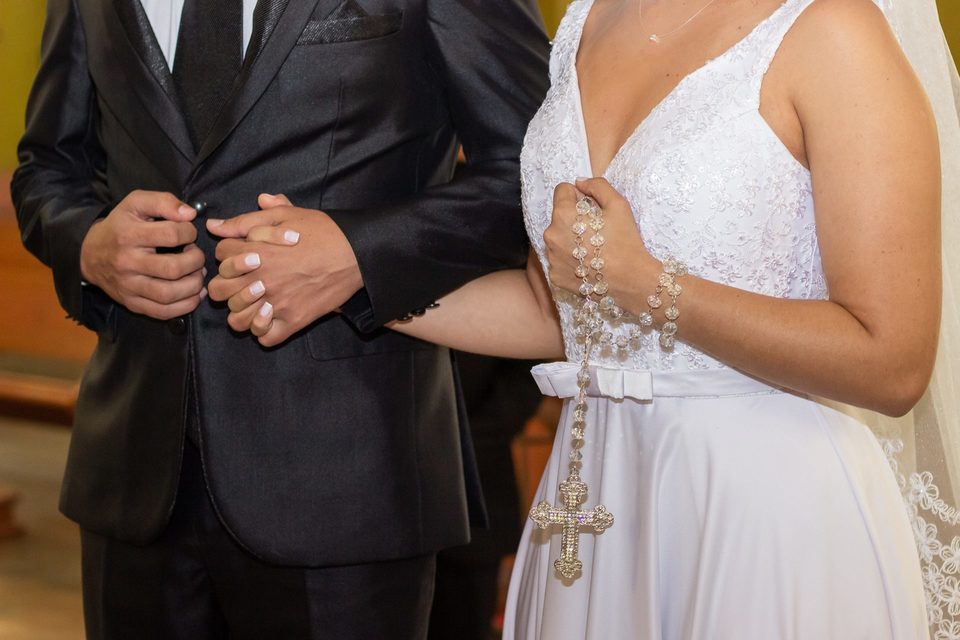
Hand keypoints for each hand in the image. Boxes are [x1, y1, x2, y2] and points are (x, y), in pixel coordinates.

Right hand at [80, 190, 205, 319]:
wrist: (90, 254)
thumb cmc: (120, 226)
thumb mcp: (136, 203)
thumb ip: (163, 201)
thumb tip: (190, 214)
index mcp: (128, 235)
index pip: (171, 235)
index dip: (189, 232)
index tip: (189, 232)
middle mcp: (127, 263)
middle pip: (173, 268)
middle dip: (195, 261)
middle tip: (196, 255)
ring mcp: (129, 286)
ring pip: (169, 294)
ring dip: (194, 285)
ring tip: (198, 273)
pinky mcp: (132, 304)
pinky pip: (163, 312)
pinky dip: (186, 305)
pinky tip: (195, 293)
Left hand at [206, 194, 362, 346]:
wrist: (356, 254)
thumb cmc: (322, 231)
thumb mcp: (285, 215)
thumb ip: (247, 220)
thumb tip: (215, 225)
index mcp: (256, 252)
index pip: (220, 254)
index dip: (229, 252)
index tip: (244, 253)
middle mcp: (261, 280)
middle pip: (219, 290)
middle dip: (226, 283)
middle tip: (243, 280)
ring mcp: (277, 304)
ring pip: (237, 321)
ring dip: (240, 312)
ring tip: (254, 303)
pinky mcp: (294, 321)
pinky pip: (265, 338)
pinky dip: (264, 331)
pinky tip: (270, 318)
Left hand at [544, 178, 653, 303]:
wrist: (630, 281)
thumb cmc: (626, 241)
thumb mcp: (618, 204)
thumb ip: (597, 185)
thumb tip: (580, 182)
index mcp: (563, 214)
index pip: (562, 191)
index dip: (578, 196)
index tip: (592, 208)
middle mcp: (551, 235)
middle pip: (558, 216)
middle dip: (574, 219)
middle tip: (596, 231)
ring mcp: (551, 258)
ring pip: (557, 239)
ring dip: (570, 240)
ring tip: (593, 249)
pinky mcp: (555, 276)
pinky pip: (559, 260)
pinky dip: (570, 260)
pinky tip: (588, 264)